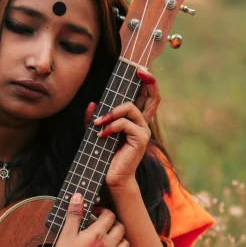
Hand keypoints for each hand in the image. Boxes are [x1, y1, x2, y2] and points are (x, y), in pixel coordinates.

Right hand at [49, 193, 129, 246]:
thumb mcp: (66, 234)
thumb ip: (74, 214)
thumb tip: (78, 196)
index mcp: (97, 234)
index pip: (109, 215)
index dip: (104, 211)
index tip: (96, 212)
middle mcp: (108, 246)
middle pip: (120, 228)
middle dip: (113, 223)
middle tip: (104, 226)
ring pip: (126, 245)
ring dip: (120, 240)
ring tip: (110, 240)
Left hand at [83, 67, 160, 189]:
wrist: (110, 177)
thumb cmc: (103, 155)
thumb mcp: (96, 131)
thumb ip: (95, 117)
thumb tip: (92, 103)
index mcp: (135, 120)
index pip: (147, 97)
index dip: (148, 81)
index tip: (140, 69)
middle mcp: (143, 123)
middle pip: (153, 96)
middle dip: (148, 80)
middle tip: (139, 70)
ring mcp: (144, 131)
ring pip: (130, 108)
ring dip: (111, 113)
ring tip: (98, 123)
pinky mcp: (141, 139)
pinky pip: (125, 124)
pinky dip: (110, 126)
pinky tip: (101, 135)